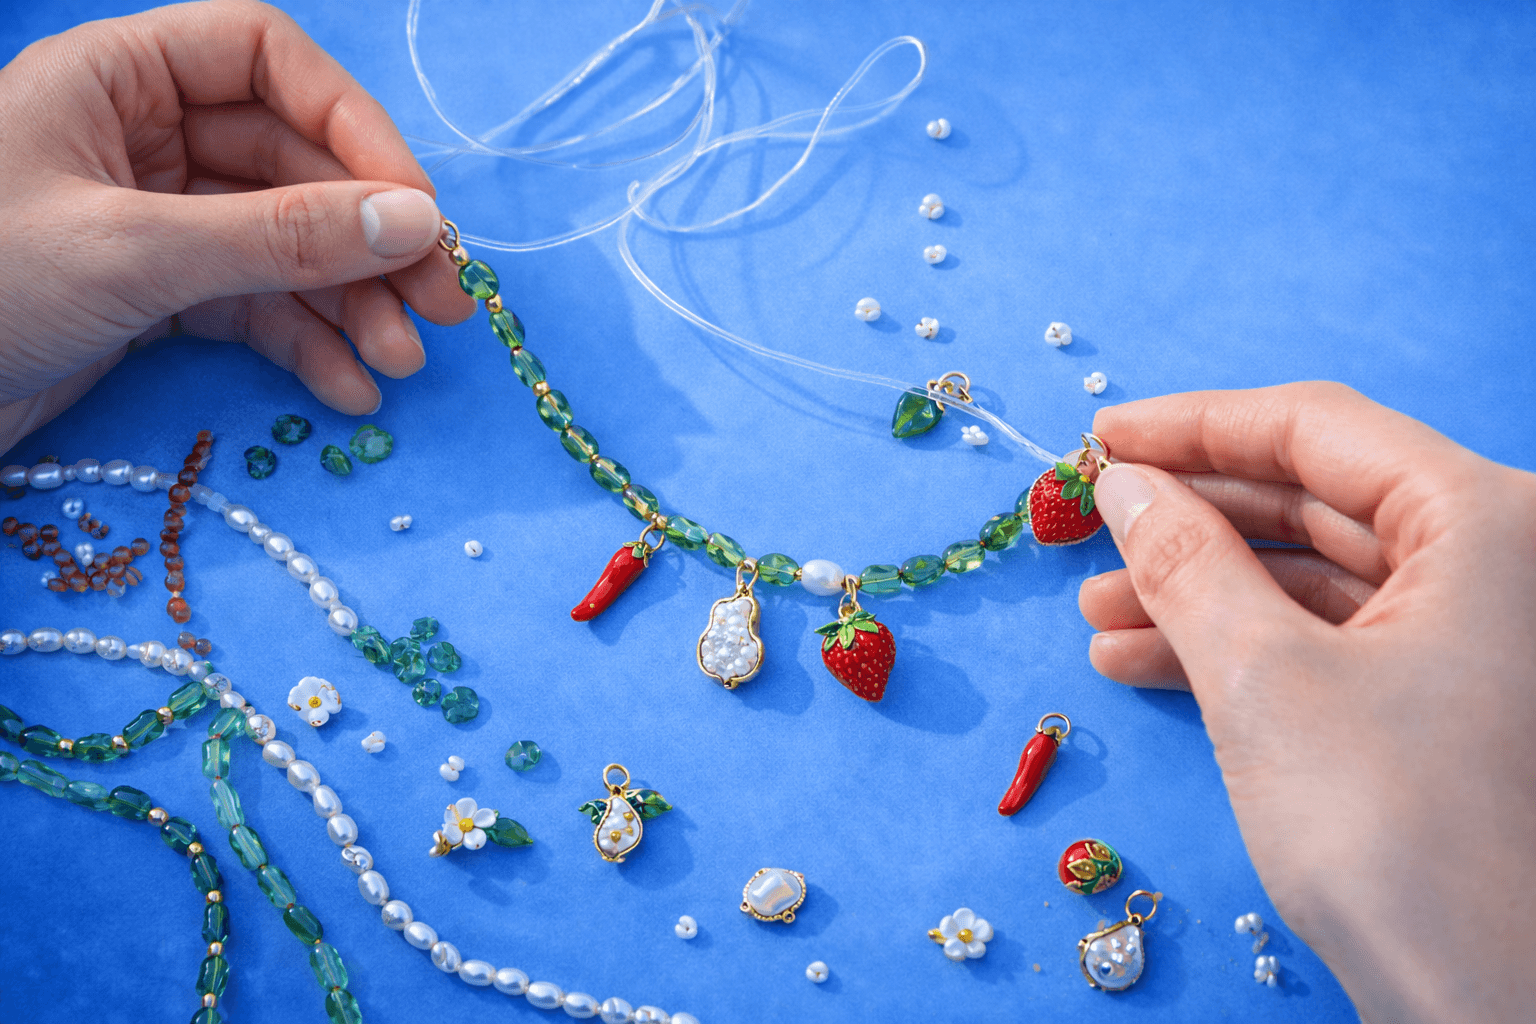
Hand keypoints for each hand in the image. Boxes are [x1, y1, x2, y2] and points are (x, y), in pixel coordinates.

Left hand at [0, 0, 473, 452]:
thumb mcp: (135, 253)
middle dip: (368, 238)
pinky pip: (255, 304)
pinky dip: (305, 344)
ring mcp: (153, 218)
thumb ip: (280, 237)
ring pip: (285, 243)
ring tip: (400, 363)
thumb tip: (417, 223)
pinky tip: (347, 387)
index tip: (414, 207)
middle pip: (294, 163)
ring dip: (351, 302)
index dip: (353, 126)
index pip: (267, 60)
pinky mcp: (155, 293)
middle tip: (442, 304)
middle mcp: (141, 137)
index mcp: (116, 79)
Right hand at [1080, 382, 1535, 1023]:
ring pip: (1311, 577)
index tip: (1099, 437)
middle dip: (1189, 520)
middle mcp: (1495, 564)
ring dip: (1196, 590)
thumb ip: (1185, 560)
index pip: (1318, 429)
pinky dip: (1234, 646)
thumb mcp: (1263, 679)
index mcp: (1486, 522)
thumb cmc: (1399, 834)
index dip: (1194, 425)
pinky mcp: (1443, 705)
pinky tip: (1140, 663)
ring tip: (1095, 615)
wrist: (1488, 1005)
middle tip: (1086, 526)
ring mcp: (1475, 638)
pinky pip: (1326, 642)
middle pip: (1313, 501)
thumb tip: (1126, 485)